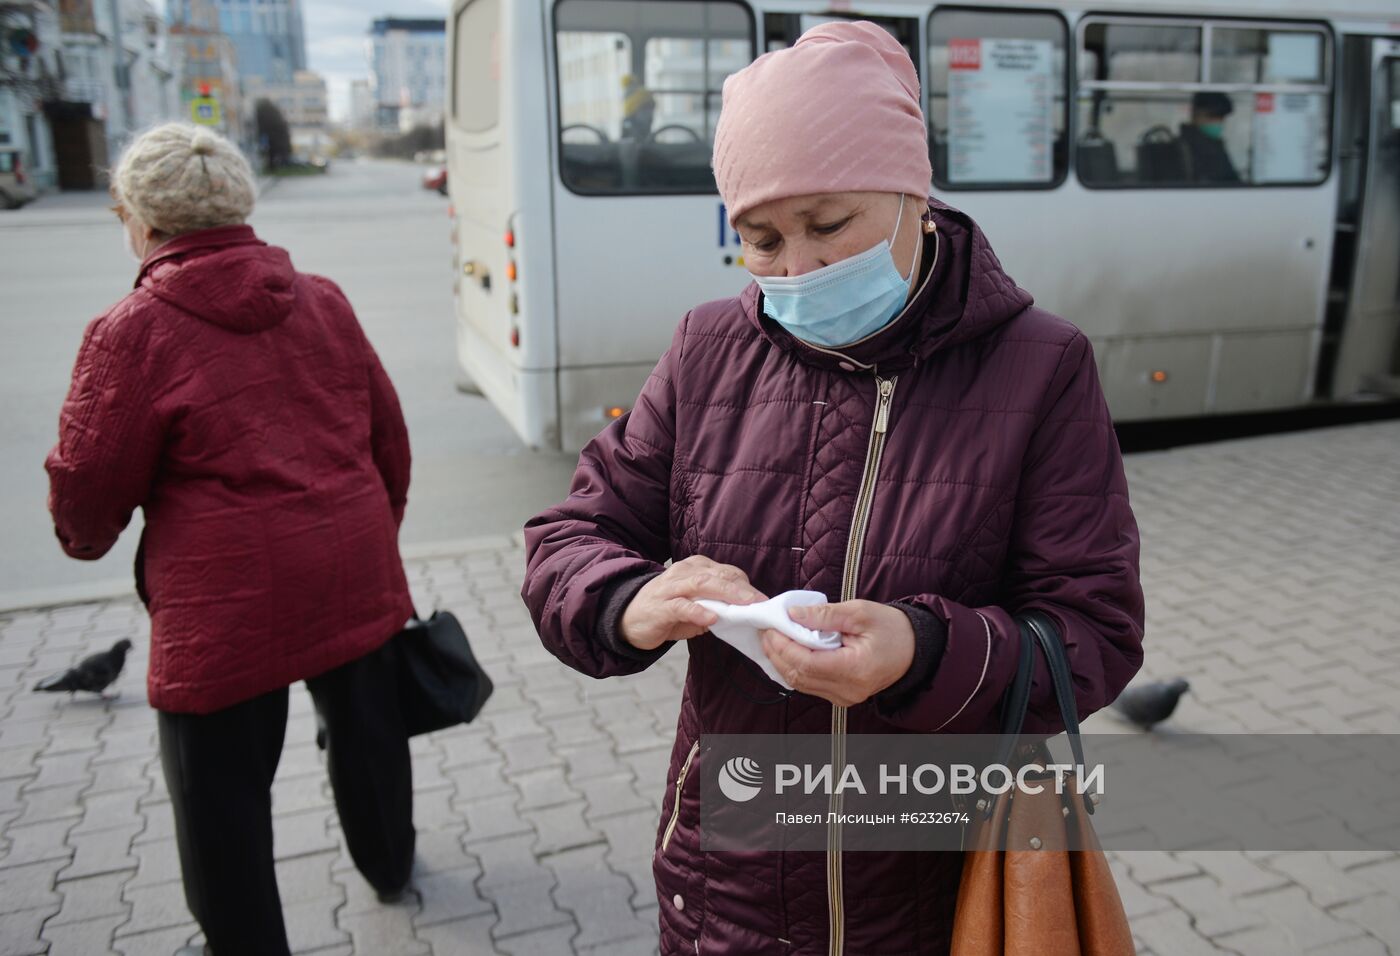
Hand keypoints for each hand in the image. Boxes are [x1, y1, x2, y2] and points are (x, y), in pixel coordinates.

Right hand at [619, 556, 766, 651]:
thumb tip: (741, 614)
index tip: (763, 600)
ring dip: (727, 594)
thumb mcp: (695, 606)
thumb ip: (716, 605)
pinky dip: (698, 611)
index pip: (727, 572)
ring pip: (703, 584)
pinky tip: (712, 617)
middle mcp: (684, 572)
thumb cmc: (666, 611)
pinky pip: (682, 606)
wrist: (626, 617)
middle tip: (761, 602)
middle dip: (743, 588)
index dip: (746, 585)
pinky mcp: (661, 606)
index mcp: (696, 568)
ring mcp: (671, 587)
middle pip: (719, 575)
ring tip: (745, 605)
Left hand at [760, 600, 914, 706]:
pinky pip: (809, 685)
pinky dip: (794, 668)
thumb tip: (793, 614)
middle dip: (777, 653)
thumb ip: (825, 615)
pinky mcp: (841, 696)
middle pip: (798, 676)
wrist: (914, 650)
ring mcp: (844, 697)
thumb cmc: (892, 629)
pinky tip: (786, 652)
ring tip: (772, 638)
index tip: (770, 627)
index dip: (783, 646)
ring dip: (782, 662)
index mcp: (855, 669)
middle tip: (765, 631)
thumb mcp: (860, 612)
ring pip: (800, 684)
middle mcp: (848, 690)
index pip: (806, 663)